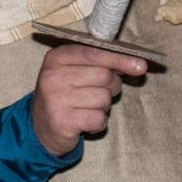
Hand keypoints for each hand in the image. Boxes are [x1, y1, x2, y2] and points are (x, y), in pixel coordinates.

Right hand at [31, 44, 146, 156]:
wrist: (40, 127)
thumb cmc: (65, 95)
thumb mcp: (73, 71)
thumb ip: (99, 63)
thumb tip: (137, 65)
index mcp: (56, 58)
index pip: (94, 53)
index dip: (120, 59)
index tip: (140, 65)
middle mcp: (53, 76)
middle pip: (104, 76)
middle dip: (111, 86)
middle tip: (99, 93)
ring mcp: (56, 99)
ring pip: (104, 98)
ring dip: (103, 107)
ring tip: (86, 108)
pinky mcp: (63, 122)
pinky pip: (99, 119)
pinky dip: (98, 123)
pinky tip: (84, 122)